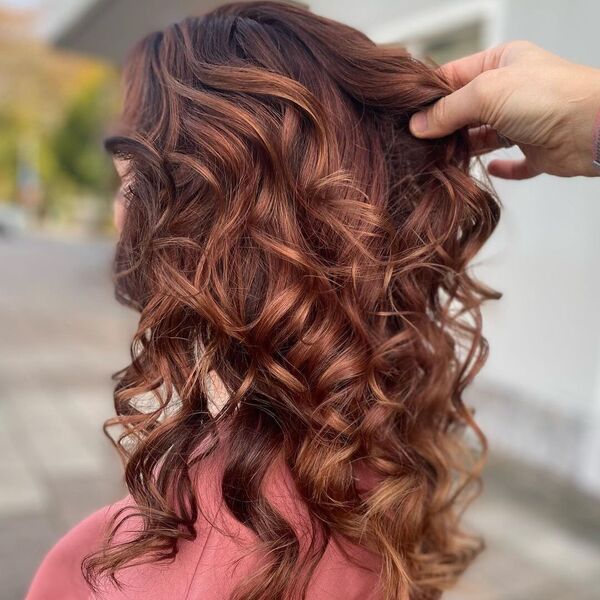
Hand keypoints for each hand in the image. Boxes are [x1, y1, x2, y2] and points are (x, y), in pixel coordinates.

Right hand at [409, 40, 599, 178]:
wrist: (591, 128)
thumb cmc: (546, 96)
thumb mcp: (486, 92)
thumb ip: (448, 110)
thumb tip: (416, 126)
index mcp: (501, 62)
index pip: (454, 76)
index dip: (430, 95)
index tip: (407, 115)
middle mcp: (511, 89)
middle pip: (465, 108)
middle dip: (443, 125)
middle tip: (417, 142)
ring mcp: (523, 120)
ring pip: (483, 136)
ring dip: (464, 147)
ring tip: (438, 159)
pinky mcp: (535, 149)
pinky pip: (513, 160)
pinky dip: (500, 167)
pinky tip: (488, 169)